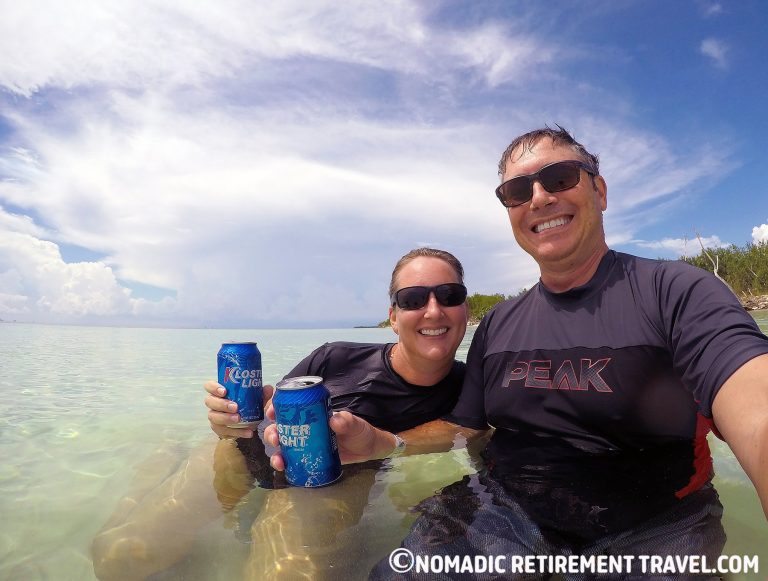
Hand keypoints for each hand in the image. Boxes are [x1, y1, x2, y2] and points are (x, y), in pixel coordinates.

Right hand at [203, 380, 273, 438]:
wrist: (247, 421)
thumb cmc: (247, 404)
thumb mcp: (256, 397)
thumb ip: (262, 393)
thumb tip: (268, 389)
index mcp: (220, 392)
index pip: (209, 386)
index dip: (214, 387)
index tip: (224, 391)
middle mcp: (214, 403)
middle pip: (210, 401)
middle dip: (222, 404)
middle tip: (235, 407)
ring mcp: (214, 417)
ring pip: (214, 417)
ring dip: (226, 418)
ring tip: (238, 419)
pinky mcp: (219, 429)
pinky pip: (224, 431)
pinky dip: (237, 432)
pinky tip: (248, 432)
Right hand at [264, 410, 395, 469]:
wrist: (366, 450)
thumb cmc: (359, 431)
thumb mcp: (355, 424)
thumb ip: (347, 421)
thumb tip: (335, 420)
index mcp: (312, 412)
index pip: (289, 405)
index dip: (276, 407)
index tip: (272, 412)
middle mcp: (304, 426)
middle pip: (280, 426)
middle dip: (271, 431)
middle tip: (275, 438)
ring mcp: (304, 442)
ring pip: (282, 444)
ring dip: (275, 451)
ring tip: (278, 459)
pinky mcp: (306, 457)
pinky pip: (290, 459)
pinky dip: (283, 463)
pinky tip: (283, 468)